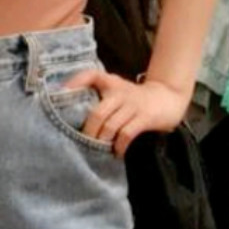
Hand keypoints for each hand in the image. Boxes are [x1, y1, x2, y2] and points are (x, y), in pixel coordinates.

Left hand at [60, 69, 190, 157]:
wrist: (167, 97)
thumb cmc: (135, 98)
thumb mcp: (116, 89)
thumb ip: (98, 97)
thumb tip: (72, 116)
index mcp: (110, 83)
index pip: (91, 75)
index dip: (75, 83)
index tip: (61, 93)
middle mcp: (120, 92)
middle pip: (97, 113)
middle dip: (87, 132)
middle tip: (81, 144)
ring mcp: (132, 105)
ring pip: (110, 126)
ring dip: (102, 142)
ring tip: (97, 151)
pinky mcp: (145, 117)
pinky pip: (127, 134)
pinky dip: (119, 146)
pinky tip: (116, 153)